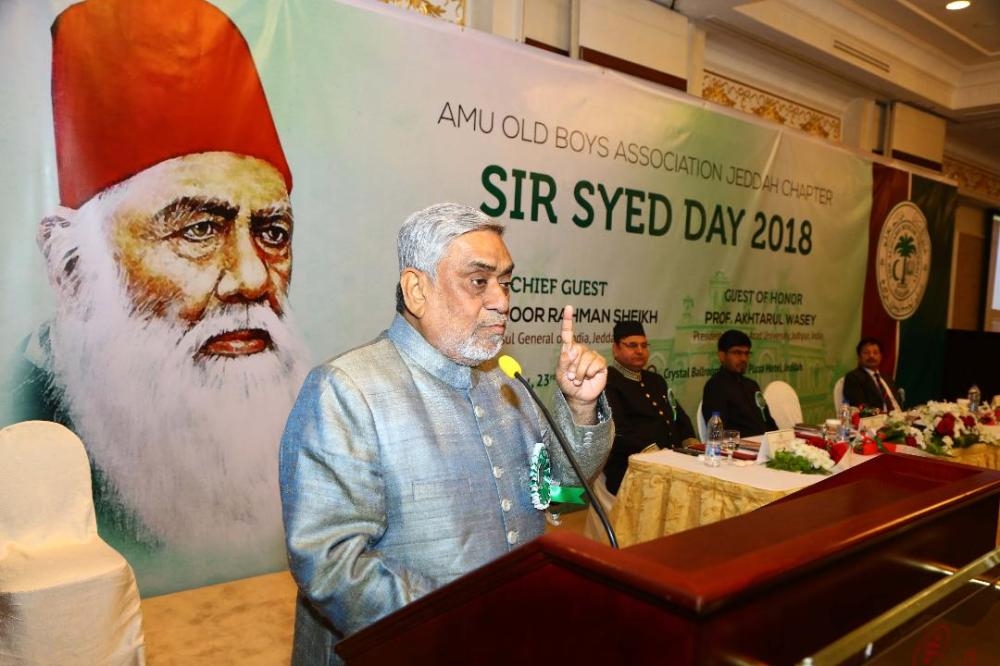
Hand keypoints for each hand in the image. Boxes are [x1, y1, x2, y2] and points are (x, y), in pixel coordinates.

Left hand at [556, 305, 606, 422]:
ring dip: (580, 373)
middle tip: (571, 377)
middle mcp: (581, 350)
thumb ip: (563, 362)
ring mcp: (592, 356)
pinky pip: (595, 364)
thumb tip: (569, 351)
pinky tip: (589, 377)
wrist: (580, 396)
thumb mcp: (560, 375)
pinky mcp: (600, 363)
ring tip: (578, 379)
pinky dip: (589, 373)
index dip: (568, 320)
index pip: (568, 333)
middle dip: (572, 367)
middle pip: (577, 351)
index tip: (568, 307)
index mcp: (569, 350)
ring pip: (586, 359)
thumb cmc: (568, 384)